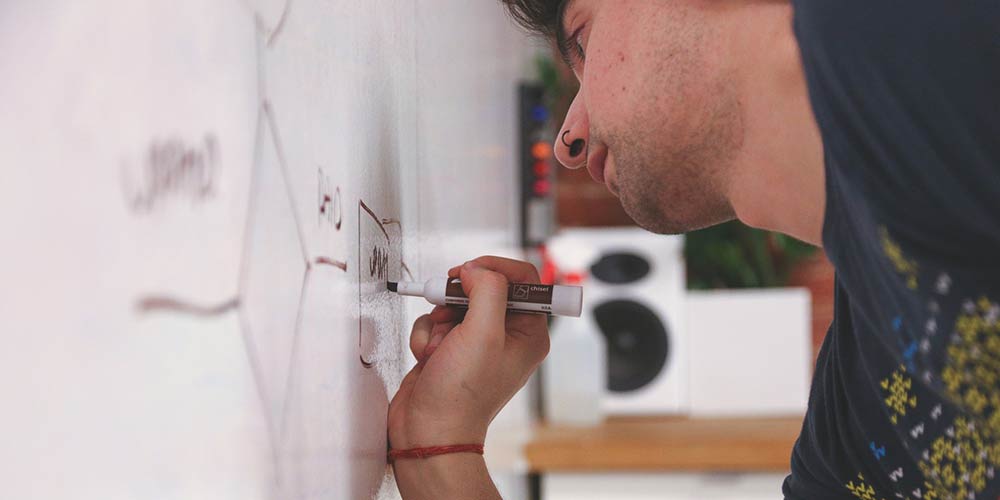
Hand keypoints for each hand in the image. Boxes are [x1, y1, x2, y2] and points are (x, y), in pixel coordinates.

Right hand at [387, 256, 549, 450]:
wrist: (428, 432)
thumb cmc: (462, 397)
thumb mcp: (484, 333)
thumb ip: (487, 289)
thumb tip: (476, 270)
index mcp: (529, 333)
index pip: (525, 280)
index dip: (495, 268)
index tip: (471, 272)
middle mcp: (506, 336)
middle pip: (483, 287)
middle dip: (458, 298)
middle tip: (447, 309)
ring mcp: (476, 343)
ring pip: (454, 304)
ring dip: (439, 320)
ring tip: (439, 348)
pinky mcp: (450, 349)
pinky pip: (436, 322)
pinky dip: (427, 335)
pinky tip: (428, 357)